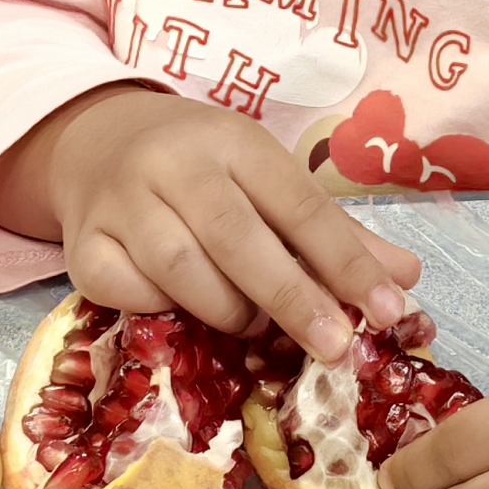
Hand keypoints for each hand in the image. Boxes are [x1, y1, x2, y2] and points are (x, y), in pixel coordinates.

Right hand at [0, 82, 418, 361]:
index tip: (387, 309)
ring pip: (180, 270)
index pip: (300, 204)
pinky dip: (160, 310)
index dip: (346, 262)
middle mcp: (174, 164)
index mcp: (236, 143)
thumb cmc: (204, 169)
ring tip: (253, 324)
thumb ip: (333, 233)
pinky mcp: (82, 245)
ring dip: (228, 309)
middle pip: (238, 238)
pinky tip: (180, 309)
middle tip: (334, 347)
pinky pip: (125, 293)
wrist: (99, 140)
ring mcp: (122, 203)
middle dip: (292, 298)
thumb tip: (405, 277)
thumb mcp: (268, 179)